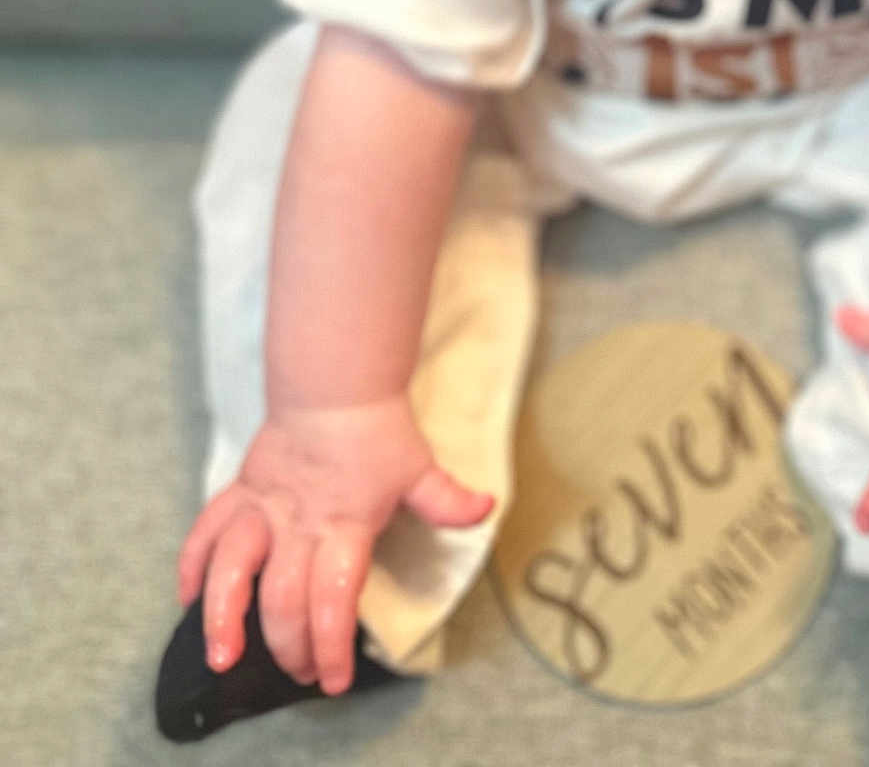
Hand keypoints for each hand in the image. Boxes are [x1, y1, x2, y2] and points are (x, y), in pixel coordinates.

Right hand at [177, 396, 491, 693]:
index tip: (334, 679)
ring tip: (220, 655)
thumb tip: (486, 508)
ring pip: (230, 567)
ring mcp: (263, 509)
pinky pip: (205, 532)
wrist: (334, 385)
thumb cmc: (378, 431)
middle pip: (283, 597)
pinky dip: (191, 566)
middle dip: (288, 645)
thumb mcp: (418, 467)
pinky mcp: (239, 493)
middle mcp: (298, 523)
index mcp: (344, 525)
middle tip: (298, 674)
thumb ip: (446, 499)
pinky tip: (186, 598)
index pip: (333, 596)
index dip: (330, 644)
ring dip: (221, 614)